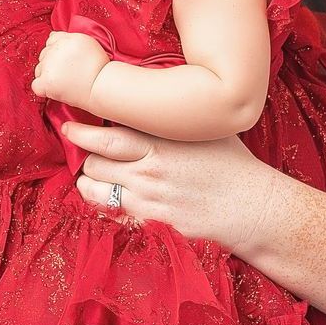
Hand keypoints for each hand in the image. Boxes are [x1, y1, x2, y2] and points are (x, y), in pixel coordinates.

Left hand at [31, 30, 110, 107]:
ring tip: (65, 82)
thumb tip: (51, 36)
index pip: (51, 40)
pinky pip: (36, 85)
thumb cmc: (99, 69)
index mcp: (67, 38)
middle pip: (44, 54)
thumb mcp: (88, 44)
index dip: (58, 51)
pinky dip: (43, 89)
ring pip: (39, 69)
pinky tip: (56, 90)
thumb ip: (69, 39)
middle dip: (53, 64)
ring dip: (48, 76)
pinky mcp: (47, 81)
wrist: (102, 86)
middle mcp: (56, 49)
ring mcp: (50, 65)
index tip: (67, 61)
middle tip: (69, 73)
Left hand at [62, 120, 272, 252]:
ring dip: (91, 184)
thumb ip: (173, 118)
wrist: (255, 209)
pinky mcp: (152, 225)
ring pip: (97, 191)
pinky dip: (106, 206)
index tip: (70, 128)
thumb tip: (147, 99)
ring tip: (94, 178)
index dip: (82, 132)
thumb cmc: (233, 166)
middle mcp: (150, 172)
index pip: (107, 136)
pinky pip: (113, 215)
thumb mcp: (206, 130)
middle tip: (87, 154)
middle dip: (87, 158)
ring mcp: (149, 202)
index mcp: (162, 144)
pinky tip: (112, 200)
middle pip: (95, 164)